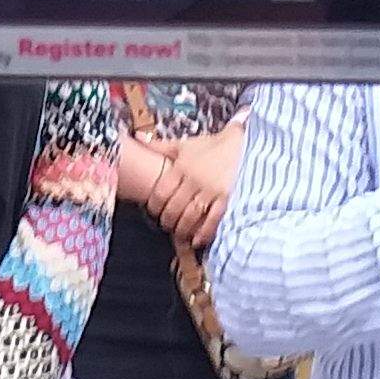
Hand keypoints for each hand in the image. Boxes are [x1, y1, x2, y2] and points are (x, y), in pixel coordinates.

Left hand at [148, 124, 241, 246]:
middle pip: (173, 208)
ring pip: (190, 216)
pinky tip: (196, 241)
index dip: (154, 206)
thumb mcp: (184, 144)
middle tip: (165, 224)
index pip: (161, 192)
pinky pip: (212, 220)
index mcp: (182, 167)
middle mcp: (194, 180)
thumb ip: (159, 145)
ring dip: (181, 229)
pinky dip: (203, 233)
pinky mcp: (226, 199)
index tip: (153, 211)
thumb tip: (136, 137)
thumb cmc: (211, 146)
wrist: (243, 144)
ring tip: (178, 233)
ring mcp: (211, 191)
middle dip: (166, 220)